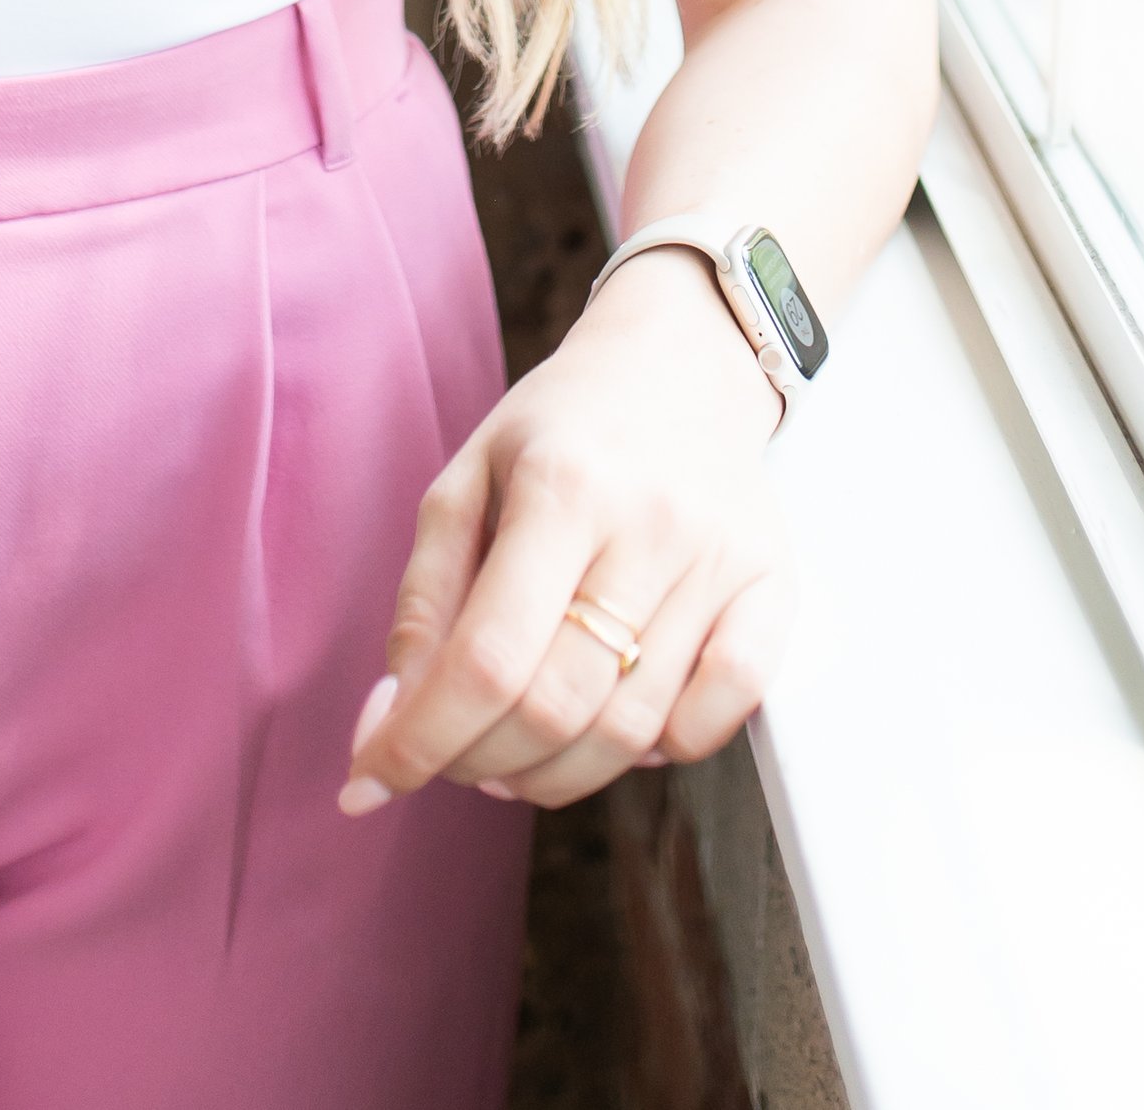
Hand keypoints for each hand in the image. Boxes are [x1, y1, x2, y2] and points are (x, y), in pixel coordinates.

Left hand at [340, 247, 793, 813]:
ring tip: (513, 755)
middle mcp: (649, 526)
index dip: (421, 740)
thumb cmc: (563, 427)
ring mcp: (720, 562)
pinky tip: (613, 726)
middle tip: (450, 757)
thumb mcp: (468, 477)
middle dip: (479, 760)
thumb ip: (425, 599)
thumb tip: (392, 719)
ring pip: (631, 730)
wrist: (684, 361)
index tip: (369, 781)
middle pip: (556, 706)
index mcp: (562, 486)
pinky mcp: (773, 589)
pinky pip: (723, 715)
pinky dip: (662, 751)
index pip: (487, 657)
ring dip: (553, 774)